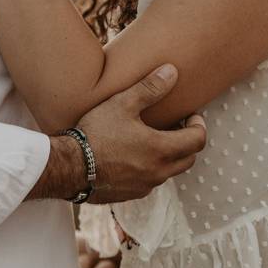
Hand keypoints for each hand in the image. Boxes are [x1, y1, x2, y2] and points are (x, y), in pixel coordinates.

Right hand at [79, 64, 207, 203]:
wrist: (69, 167)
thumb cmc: (96, 134)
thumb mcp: (122, 104)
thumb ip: (150, 88)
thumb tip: (172, 72)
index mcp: (161, 150)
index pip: (198, 141)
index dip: (198, 125)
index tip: (190, 116)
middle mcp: (158, 172)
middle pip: (189, 159)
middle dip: (188, 142)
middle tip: (177, 127)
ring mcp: (144, 186)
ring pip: (169, 172)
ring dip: (169, 157)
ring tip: (154, 140)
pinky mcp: (130, 195)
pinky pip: (150, 182)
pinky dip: (151, 169)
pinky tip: (134, 156)